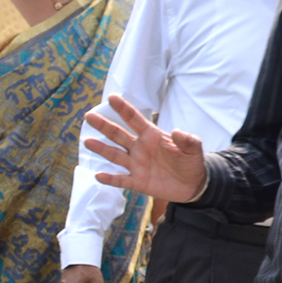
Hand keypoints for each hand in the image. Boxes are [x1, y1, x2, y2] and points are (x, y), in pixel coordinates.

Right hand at [79, 95, 206, 205]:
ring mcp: (137, 165)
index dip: (123, 109)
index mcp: (151, 136)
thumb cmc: (191, 162)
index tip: (112, 98)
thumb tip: (177, 131)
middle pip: (118, 135)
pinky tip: (99, 175)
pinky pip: (121, 180)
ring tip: (88, 142)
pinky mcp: (138, 182)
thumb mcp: (194, 148)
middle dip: (104, 125)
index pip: (134, 119)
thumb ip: (187, 140)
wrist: (192, 185)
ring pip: (115, 155)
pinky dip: (110, 179)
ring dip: (102, 149)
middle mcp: (140, 148)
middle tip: (89, 116)